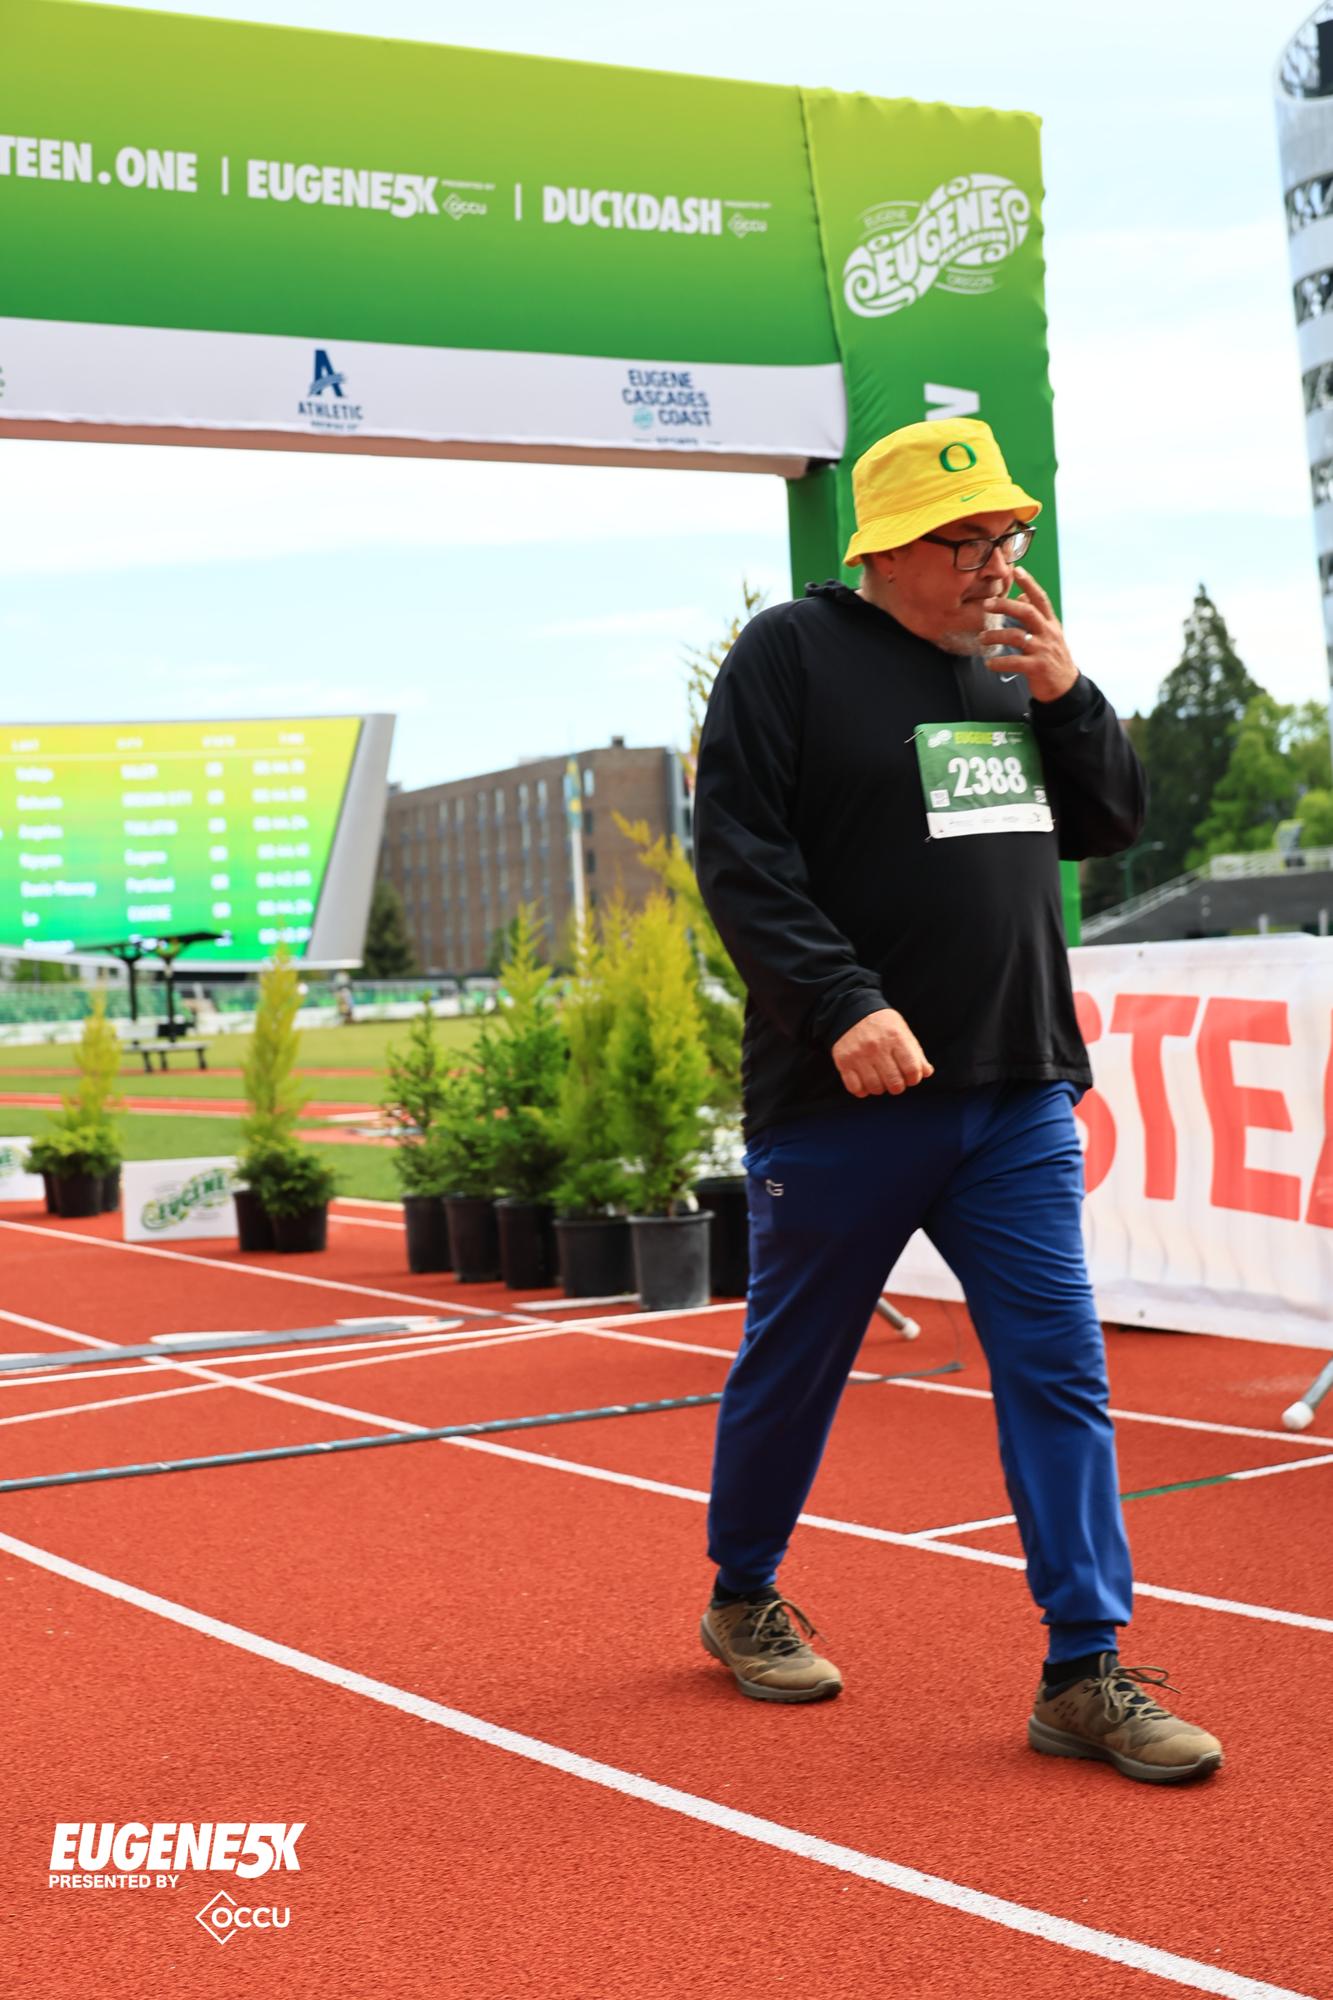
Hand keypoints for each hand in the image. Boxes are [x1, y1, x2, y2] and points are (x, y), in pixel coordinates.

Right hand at [831, 1008, 933, 1096]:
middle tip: (895, 1080)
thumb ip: (916, 1053)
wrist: (851, 1009)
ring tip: (880, 1080)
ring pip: (875, 1088)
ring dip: (880, 1089)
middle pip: (895, 1083)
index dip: (915, 1078)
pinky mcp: (843, 1061)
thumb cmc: (882, 1024)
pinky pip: (855, 1088)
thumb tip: (927, 1073)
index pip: (912, 1070)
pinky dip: (862, 1090)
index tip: (911, 1076)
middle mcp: (877, 1047)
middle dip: (898, 1086)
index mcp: (896, 1038)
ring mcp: (858, 1055)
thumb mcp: (903, 1031)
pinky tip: (865, 1082)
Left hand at [977, 567, 1078, 702]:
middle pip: (1027, 613)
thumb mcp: (1049, 634)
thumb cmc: (1053, 658)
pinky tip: (989, 663)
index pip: (1040, 599)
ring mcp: (1043, 650)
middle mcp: (1048, 633)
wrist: (1065, 688)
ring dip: (995, 636)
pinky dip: (999, 662)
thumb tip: (1021, 597)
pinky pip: (1014, 662)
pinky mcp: (1038, 667)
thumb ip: (1036, 616)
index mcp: (1051, 624)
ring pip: (1016, 637)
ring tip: (981, 638)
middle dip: (1005, 606)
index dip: (1029, 583)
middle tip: (986, 604)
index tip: (1017, 570)